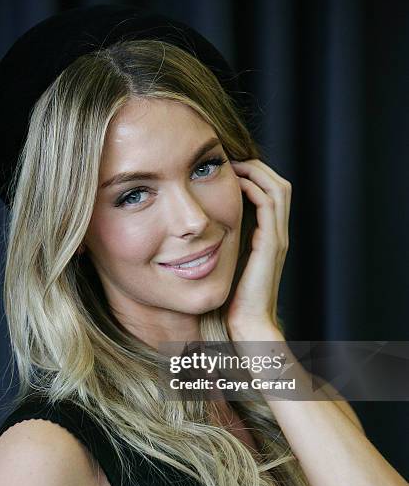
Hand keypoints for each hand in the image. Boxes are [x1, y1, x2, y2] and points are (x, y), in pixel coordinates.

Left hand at [226, 159, 291, 338]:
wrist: (247, 324)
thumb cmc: (234, 300)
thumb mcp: (229, 265)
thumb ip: (225, 247)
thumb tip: (205, 234)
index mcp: (270, 239)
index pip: (272, 195)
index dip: (255, 178)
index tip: (230, 170)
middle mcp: (278, 235)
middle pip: (280, 186)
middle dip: (258, 168)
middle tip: (233, 161)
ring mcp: (277, 239)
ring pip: (279, 190)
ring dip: (257, 172)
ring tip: (235, 165)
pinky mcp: (271, 245)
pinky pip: (268, 205)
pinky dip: (254, 188)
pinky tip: (235, 183)